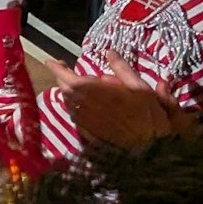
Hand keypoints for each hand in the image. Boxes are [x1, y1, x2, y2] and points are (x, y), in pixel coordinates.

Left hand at [48, 51, 188, 149]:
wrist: (151, 152)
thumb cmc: (150, 118)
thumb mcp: (142, 89)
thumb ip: (123, 70)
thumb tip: (110, 51)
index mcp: (98, 92)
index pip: (69, 78)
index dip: (57, 69)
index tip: (52, 61)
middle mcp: (87, 105)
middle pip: (65, 89)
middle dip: (63, 78)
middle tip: (66, 70)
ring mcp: (86, 120)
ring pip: (68, 102)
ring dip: (67, 91)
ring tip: (74, 85)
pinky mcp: (89, 132)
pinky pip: (74, 115)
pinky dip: (73, 105)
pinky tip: (81, 104)